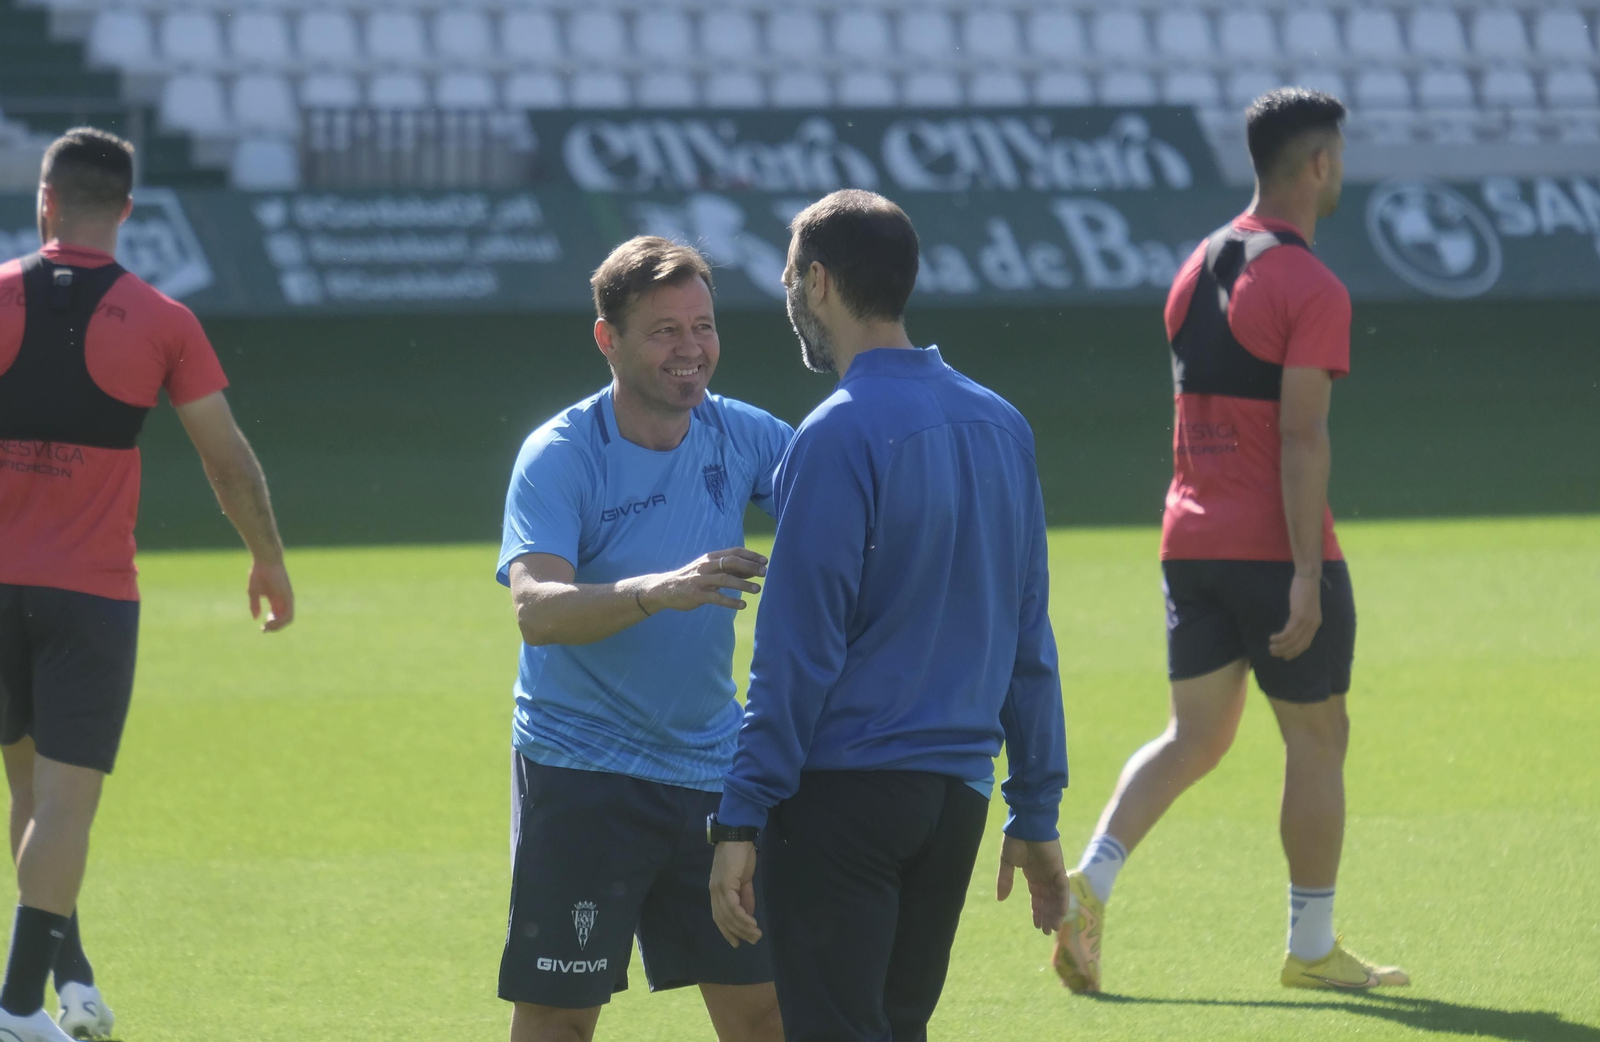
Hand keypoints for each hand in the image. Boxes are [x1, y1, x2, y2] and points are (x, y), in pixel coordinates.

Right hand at [249, 557, 293, 631]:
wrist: (266, 561)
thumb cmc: (259, 573)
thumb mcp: (254, 592)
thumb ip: (254, 605)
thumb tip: (255, 618)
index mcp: (276, 599)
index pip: (277, 616)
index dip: (270, 624)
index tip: (262, 627)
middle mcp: (283, 600)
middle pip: (283, 620)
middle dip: (274, 627)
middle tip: (264, 629)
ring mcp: (287, 599)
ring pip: (288, 619)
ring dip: (277, 626)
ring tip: (267, 626)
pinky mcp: (288, 596)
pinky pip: (289, 613)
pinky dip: (281, 621)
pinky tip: (271, 622)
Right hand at [643, 548, 767, 613]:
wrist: (665, 589)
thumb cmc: (693, 578)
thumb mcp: (709, 569)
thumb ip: (729, 569)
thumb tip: (754, 570)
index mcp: (710, 557)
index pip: (734, 552)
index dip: (751, 555)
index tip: (765, 561)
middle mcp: (706, 566)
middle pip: (731, 562)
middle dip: (750, 567)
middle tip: (765, 573)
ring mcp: (700, 580)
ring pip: (725, 579)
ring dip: (743, 584)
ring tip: (758, 589)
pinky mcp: (696, 594)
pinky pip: (716, 597)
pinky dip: (730, 601)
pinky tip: (742, 605)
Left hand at [708, 840, 761, 947]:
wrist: (737, 836)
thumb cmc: (740, 855)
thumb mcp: (744, 879)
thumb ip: (745, 896)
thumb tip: (748, 913)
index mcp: (717, 891)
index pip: (719, 916)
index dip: (727, 931)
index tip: (737, 942)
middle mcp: (714, 892)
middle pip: (724, 919)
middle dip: (738, 932)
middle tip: (753, 940)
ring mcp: (718, 888)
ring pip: (729, 915)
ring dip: (743, 927)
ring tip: (756, 934)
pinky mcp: (725, 884)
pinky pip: (733, 906)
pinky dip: (742, 916)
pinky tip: (752, 922)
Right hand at [996, 835, 1068, 935]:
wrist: (1026, 823)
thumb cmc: (1016, 839)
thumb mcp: (1007, 862)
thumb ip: (1004, 880)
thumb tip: (1000, 899)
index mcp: (1032, 874)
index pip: (1037, 896)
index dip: (1037, 910)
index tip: (1036, 925)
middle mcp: (1044, 875)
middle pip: (1047, 900)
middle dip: (1046, 915)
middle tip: (1047, 932)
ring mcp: (1053, 872)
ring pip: (1056, 897)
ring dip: (1055, 913)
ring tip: (1053, 928)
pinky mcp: (1059, 868)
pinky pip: (1062, 888)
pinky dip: (1062, 901)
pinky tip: (1060, 914)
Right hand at [1269, 571, 1321, 659]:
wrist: (1308, 578)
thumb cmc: (1305, 590)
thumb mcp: (1306, 607)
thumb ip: (1301, 618)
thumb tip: (1291, 627)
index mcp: (1316, 624)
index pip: (1306, 644)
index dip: (1295, 652)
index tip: (1285, 656)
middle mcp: (1313, 625)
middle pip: (1299, 645)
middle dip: (1286, 652)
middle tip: (1274, 653)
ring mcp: (1306, 621)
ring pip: (1292, 640)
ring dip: (1281, 646)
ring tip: (1271, 647)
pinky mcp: (1298, 616)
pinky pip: (1288, 632)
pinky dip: (1280, 637)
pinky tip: (1272, 637)